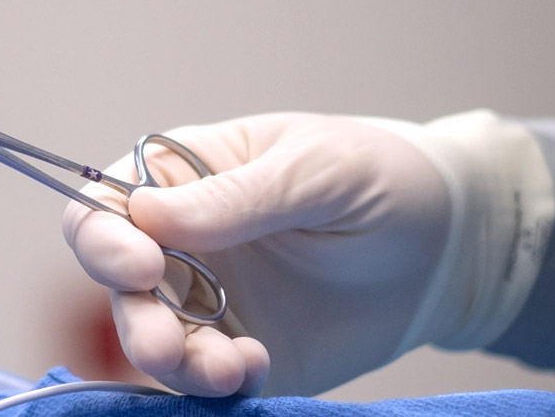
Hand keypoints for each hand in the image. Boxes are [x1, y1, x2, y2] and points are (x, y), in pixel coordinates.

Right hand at [65, 111, 554, 396]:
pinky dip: (215, 386)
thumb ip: (236, 197)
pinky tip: (255, 369)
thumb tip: (149, 215)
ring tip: (229, 370)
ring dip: (173, 364)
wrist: (450, 249)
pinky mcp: (240, 354)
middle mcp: (179, 246)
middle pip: (116, 288)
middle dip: (134, 321)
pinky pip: (203, 381)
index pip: (105, 209)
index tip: (140, 265)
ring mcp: (206, 305)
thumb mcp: (316, 169)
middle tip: (170, 345)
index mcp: (181, 181)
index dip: (104, 239)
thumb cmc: (383, 180)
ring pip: (152, 342)